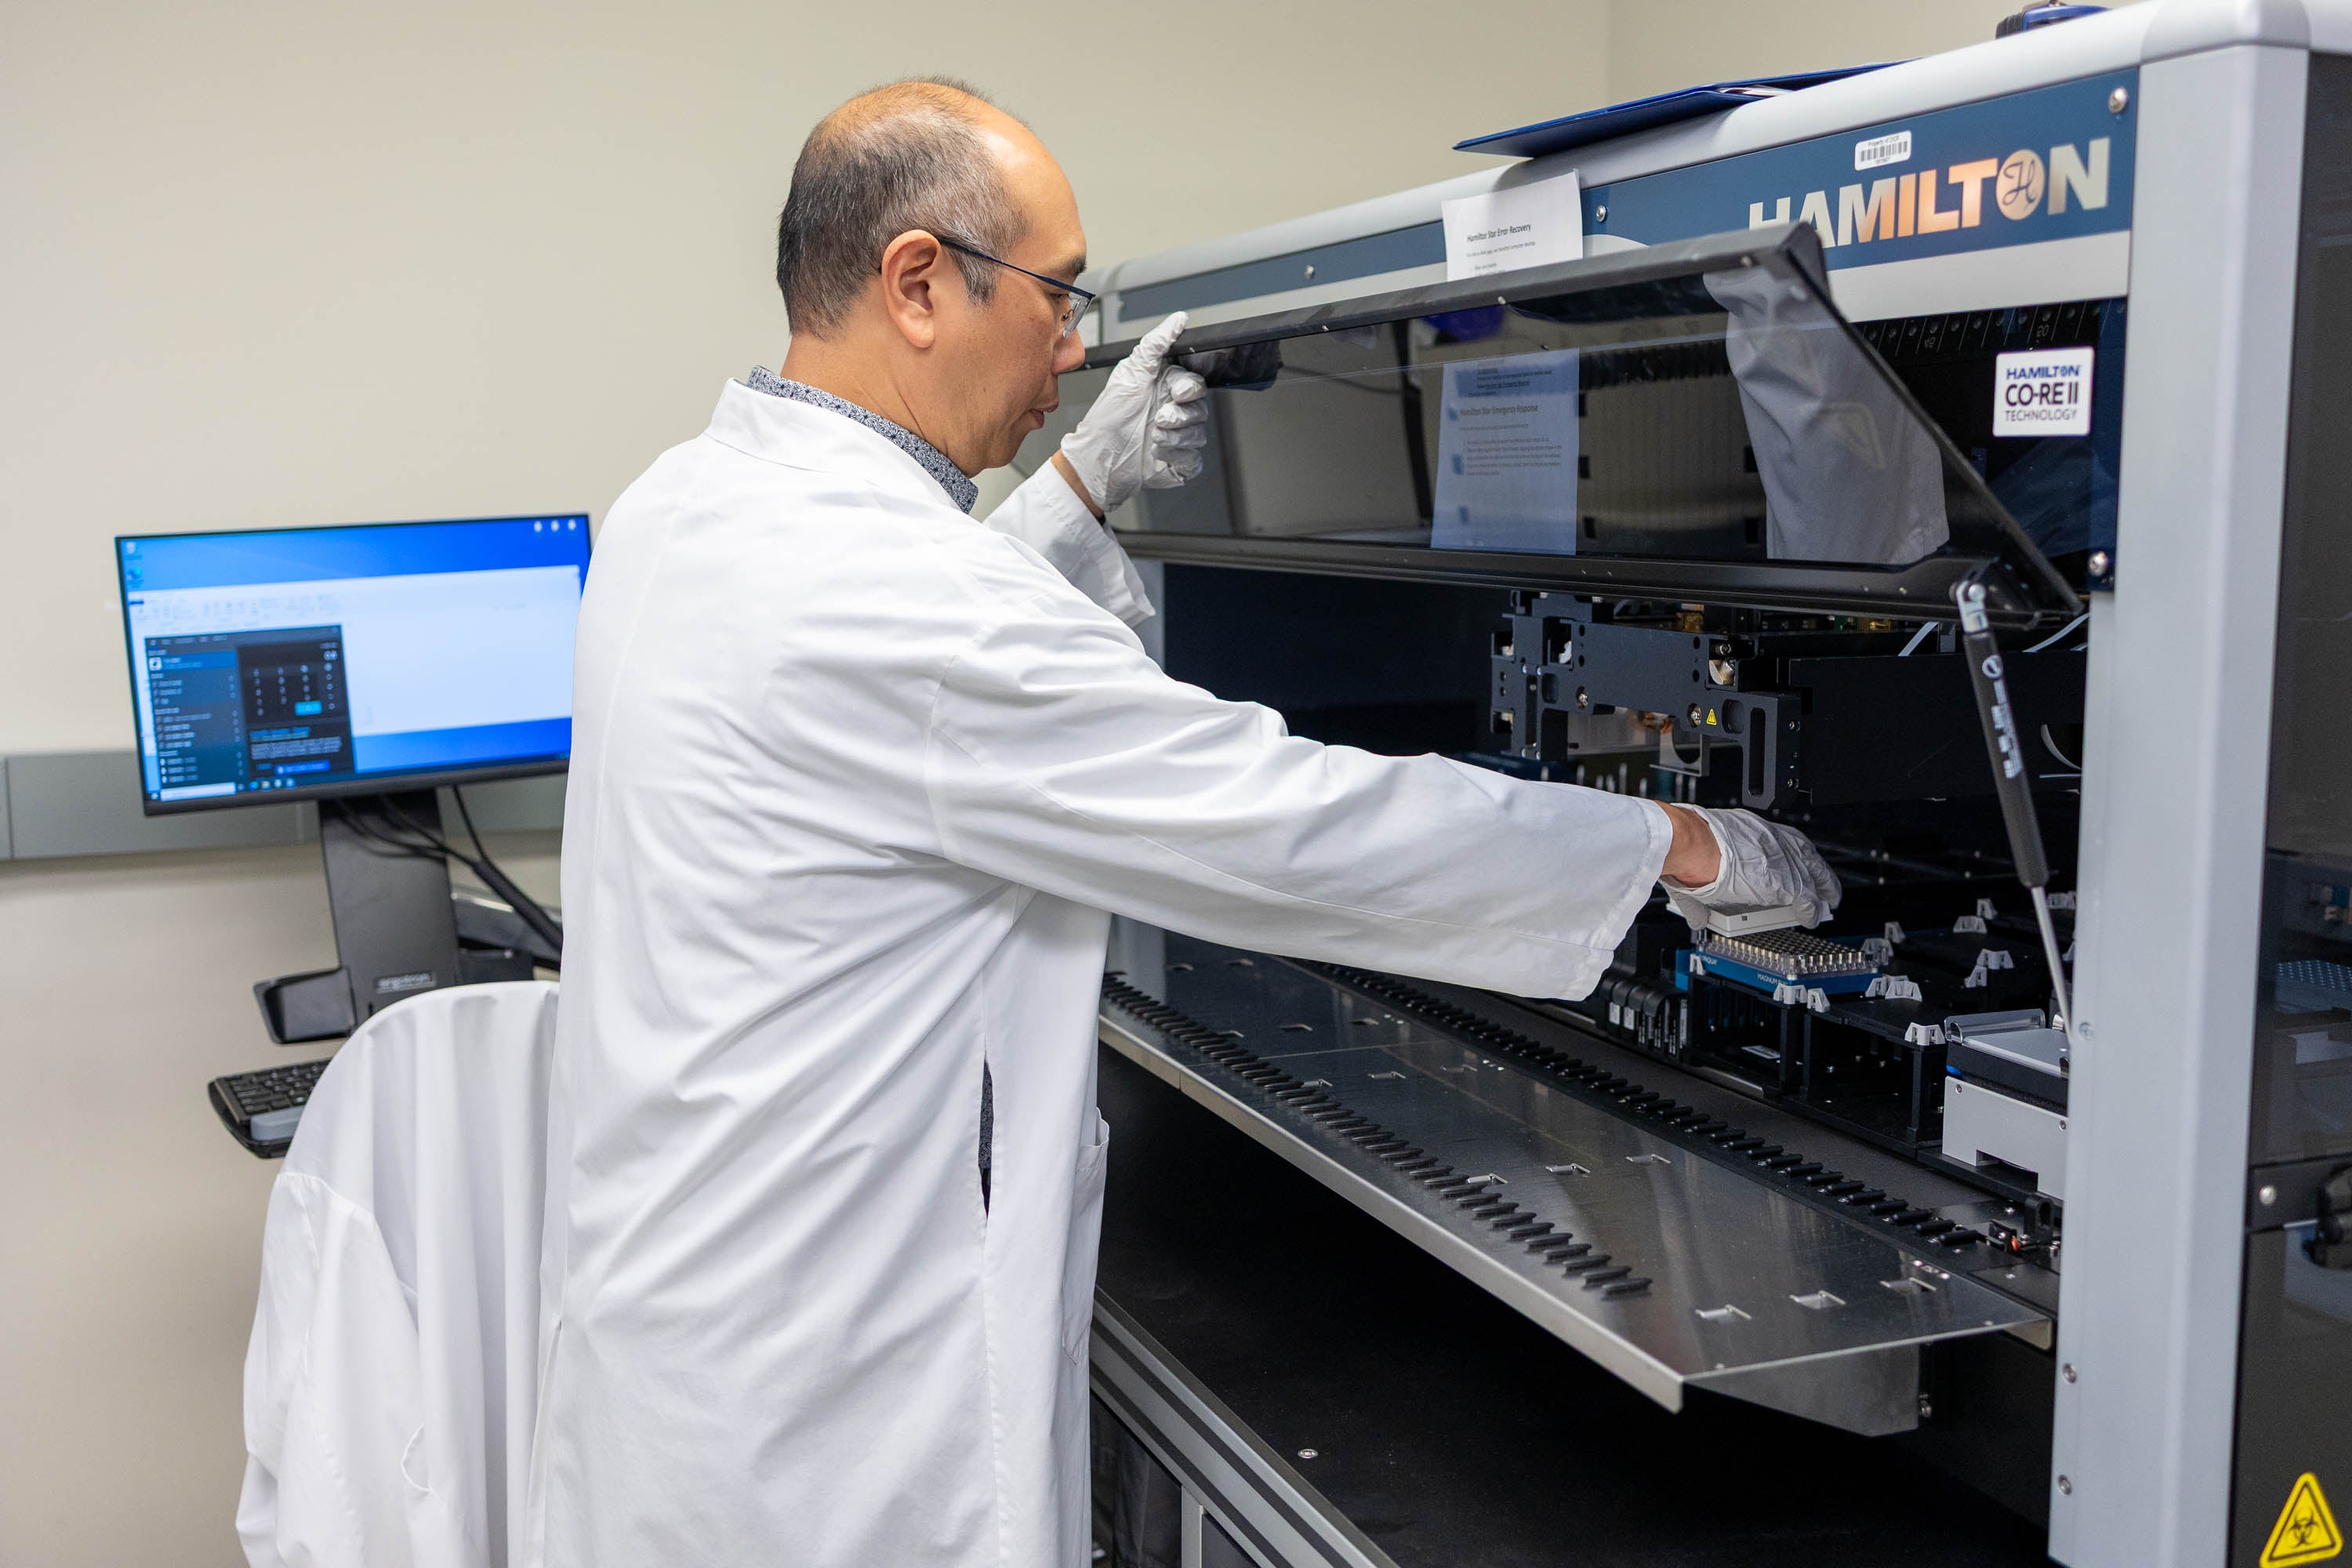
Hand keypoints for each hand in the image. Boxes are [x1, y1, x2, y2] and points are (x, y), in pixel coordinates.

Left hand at [1055, 312, 1209, 516]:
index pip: (1194, 381)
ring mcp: (1178, 437)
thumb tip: (1177, 320)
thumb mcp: (1129, 375)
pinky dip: (1176, 457)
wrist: (1097, 460)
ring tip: (1152, 437)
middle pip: (1200, 407)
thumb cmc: (1107, 419)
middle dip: (1180, 415)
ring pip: (1198, 433)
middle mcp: (1173, 410)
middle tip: (1160, 418)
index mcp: (1164, 388)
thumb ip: (1154, 345)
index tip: (1176, 393)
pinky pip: (1194, 459)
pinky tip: (1156, 454)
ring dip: (1174, 436)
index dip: (1188, 387)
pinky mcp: (1179, 462)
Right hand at [1658, 805, 1840, 932]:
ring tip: (1826, 902)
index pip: (1782, 839)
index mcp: (1751, 828)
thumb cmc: (1690, 846)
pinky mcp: (1788, 883)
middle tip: (1821, 883)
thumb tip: (1698, 917)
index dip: (1792, 854)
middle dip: (1816, 870)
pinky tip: (1811, 918)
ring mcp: (1782, 860)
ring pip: (1813, 876)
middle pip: (1805, 854)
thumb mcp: (1700, 857)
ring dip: (1820, 890)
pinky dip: (1811, 911)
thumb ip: (1702, 890)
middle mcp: (1772, 839)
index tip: (1795, 862)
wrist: (1694, 845)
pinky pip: (1808, 900)